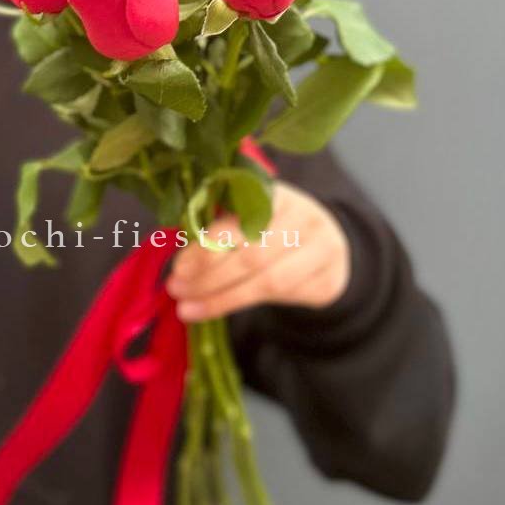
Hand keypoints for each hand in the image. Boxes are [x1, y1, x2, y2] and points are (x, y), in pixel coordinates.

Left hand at [166, 181, 350, 321]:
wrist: (327, 249)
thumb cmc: (271, 229)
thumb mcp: (248, 214)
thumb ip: (220, 222)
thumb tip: (178, 243)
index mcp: (277, 193)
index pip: (241, 218)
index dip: (209, 243)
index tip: (180, 266)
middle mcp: (304, 216)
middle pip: (253, 253)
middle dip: (209, 275)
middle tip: (176, 288)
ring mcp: (322, 249)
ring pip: (267, 281)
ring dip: (221, 297)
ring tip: (187, 307)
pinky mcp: (327, 281)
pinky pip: (281, 299)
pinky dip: (240, 307)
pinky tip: (210, 311)